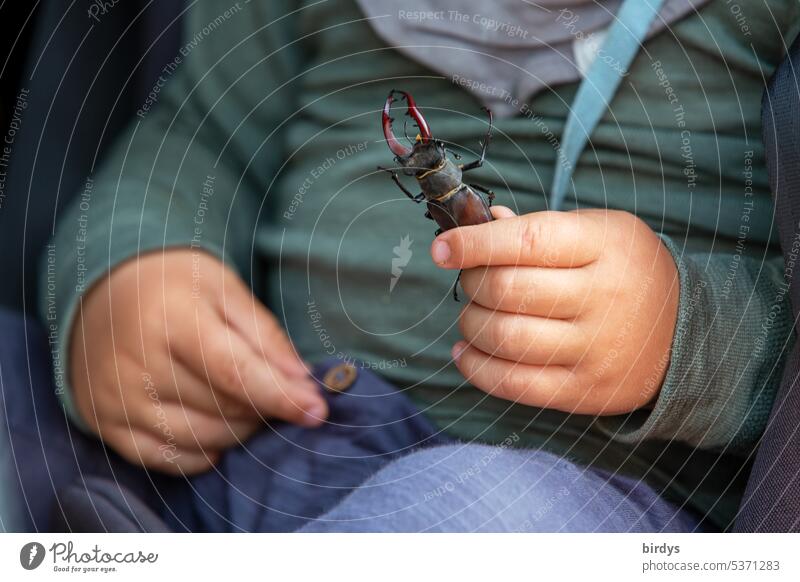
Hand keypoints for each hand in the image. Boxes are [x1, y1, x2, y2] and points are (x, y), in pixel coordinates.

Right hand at [70, 249, 327, 474]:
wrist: (104, 288)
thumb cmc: (176, 285)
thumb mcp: (225, 290)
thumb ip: (265, 335)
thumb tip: (302, 382)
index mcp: (171, 319)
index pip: (234, 372)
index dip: (279, 396)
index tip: (317, 411)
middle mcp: (137, 363)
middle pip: (221, 408)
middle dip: (261, 407)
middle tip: (272, 391)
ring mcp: (116, 397)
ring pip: (198, 439)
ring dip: (238, 432)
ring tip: (246, 407)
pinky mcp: (103, 421)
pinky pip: (164, 459)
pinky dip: (201, 454)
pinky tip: (216, 435)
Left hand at [431, 207, 678, 415]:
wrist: (682, 331)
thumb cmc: (624, 270)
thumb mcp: (596, 231)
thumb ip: (537, 228)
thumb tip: (478, 224)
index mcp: (604, 246)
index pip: (527, 241)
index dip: (474, 244)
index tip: (442, 248)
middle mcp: (602, 298)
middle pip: (506, 291)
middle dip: (472, 282)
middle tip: (471, 279)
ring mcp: (594, 350)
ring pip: (503, 337)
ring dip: (470, 323)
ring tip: (473, 314)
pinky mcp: (583, 391)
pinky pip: (512, 383)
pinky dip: (474, 366)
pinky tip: (465, 349)